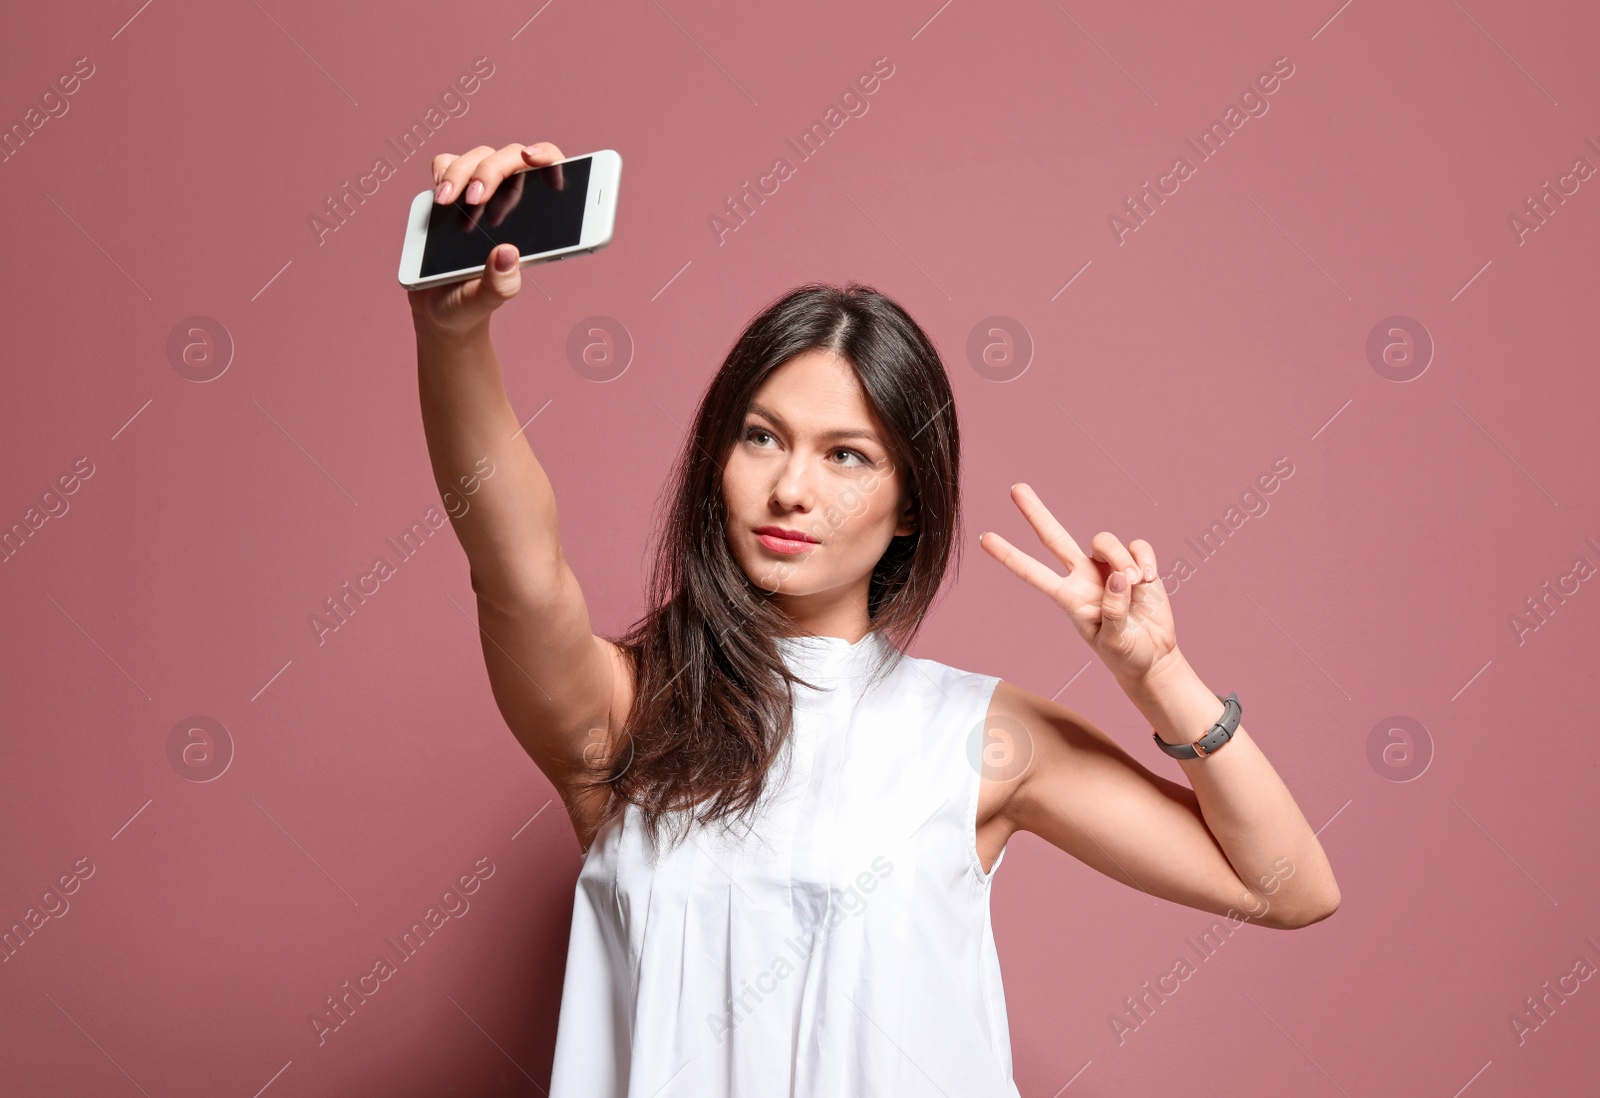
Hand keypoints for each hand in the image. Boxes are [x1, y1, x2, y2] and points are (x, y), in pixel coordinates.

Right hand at [406, 141, 565, 334]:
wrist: (436, 308)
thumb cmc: (470, 303)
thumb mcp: (486, 300)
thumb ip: (500, 283)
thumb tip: (508, 253)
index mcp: (533, 222)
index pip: (550, 173)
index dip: (548, 156)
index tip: (533, 158)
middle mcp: (509, 200)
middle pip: (510, 158)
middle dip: (491, 171)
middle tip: (475, 200)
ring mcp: (479, 192)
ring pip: (479, 156)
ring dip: (462, 173)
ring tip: (448, 203)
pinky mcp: (450, 191)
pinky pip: (447, 163)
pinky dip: (442, 172)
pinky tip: (439, 197)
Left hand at [980, 483, 1179, 684]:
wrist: (1153, 656)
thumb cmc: (1125, 654)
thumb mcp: (1114, 641)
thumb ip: (1113, 611)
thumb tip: (1121, 577)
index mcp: (1069, 598)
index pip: (1033, 573)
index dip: (1009, 556)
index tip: (984, 538)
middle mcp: (1083, 576)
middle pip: (1055, 538)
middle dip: (1035, 513)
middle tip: (1016, 488)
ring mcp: (1108, 568)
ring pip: (1105, 540)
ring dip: (1124, 560)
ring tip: (1138, 584)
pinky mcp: (1136, 563)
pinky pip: (1137, 546)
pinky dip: (1146, 559)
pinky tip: (1150, 580)